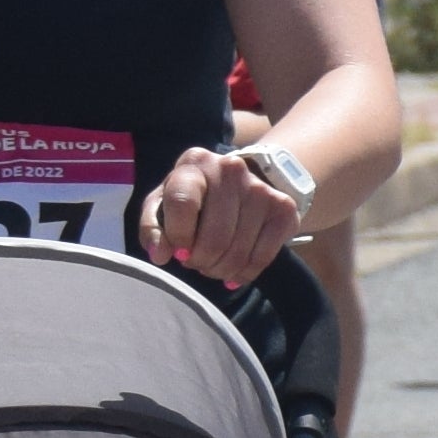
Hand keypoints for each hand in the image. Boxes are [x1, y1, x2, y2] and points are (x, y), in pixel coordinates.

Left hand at [142, 144, 297, 286]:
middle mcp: (231, 170)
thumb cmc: (191, 196)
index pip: (183, 204)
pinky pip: (263, 256)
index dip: (178, 236)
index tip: (178, 252)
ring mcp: (261, 189)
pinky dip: (244, 274)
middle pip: (215, 235)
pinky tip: (232, 274)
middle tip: (193, 263)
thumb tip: (160, 255)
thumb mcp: (162, 204)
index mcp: (195, 163)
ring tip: (210, 266)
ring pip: (239, 250)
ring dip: (219, 270)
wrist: (239, 183)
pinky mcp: (284, 209)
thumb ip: (152, 228)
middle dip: (200, 260)